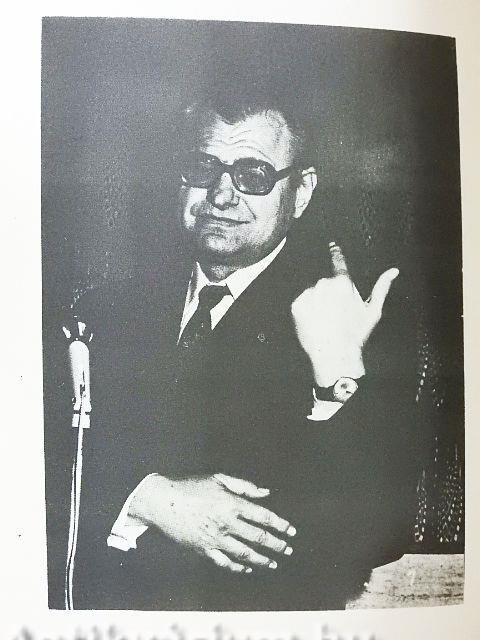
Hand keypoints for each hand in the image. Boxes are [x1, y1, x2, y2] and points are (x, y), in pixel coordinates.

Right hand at [129, 473, 295, 572]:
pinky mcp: (204, 550)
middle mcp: (227, 523)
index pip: (263, 517)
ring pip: (245, 554)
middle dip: (277, 545)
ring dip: (262, 560)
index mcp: (232, 504)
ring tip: (274, 563)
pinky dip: (238, 568)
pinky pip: (225, 563)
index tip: (291, 531)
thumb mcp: (218, 478)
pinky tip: (247, 568)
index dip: (280, 524)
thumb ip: (244, 486)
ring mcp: (215, 539)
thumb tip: (266, 493)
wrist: (162, 502)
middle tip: (288, 550)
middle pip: (258, 538)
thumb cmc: (190, 486)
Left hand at [291, 242, 398, 386]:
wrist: (335, 354)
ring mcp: (309, 294)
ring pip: (313, 293)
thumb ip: (382, 287)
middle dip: (330, 295)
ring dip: (317, 303)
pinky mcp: (297, 305)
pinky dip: (306, 311)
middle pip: (326, 284)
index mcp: (343, 282)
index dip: (336, 253)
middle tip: (336, 314)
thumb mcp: (373, 311)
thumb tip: (394, 271)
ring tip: (325, 321)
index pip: (338, 263)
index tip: (332, 245)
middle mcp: (324, 284)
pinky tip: (315, 323)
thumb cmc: (356, 334)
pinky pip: (301, 303)